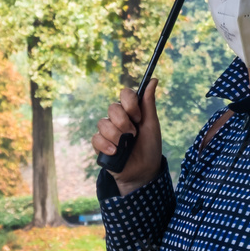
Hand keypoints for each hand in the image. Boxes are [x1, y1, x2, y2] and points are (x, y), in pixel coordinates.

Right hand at [91, 79, 161, 194]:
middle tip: (134, 134)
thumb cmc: (150, 146)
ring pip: (103, 123)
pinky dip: (107, 146)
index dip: (130, 104)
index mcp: (131, 111)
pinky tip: (115, 153)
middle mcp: (117, 118)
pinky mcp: (100, 145)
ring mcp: (107, 131)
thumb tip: (153, 80)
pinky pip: (96, 138)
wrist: (144, 171)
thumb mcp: (152, 124)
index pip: (124, 94)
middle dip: (124, 123)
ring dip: (117, 136)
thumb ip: (149, 102)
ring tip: (126, 146)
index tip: (138, 117)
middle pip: (113, 108)